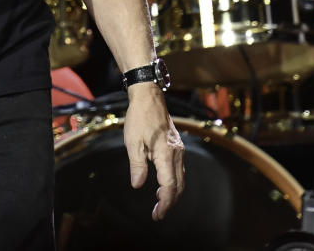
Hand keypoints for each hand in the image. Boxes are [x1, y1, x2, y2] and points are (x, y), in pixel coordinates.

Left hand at [123, 83, 185, 220]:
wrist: (149, 97)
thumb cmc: (139, 118)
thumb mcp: (132, 142)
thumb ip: (137, 165)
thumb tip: (138, 185)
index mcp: (165, 154)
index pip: (169, 185)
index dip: (164, 202)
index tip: (157, 214)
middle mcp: (177, 153)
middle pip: (178, 185)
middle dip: (169, 202)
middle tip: (157, 214)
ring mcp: (179, 150)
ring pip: (181, 178)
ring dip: (172, 193)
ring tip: (159, 203)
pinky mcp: (177, 147)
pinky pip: (179, 169)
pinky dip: (173, 182)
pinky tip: (163, 185)